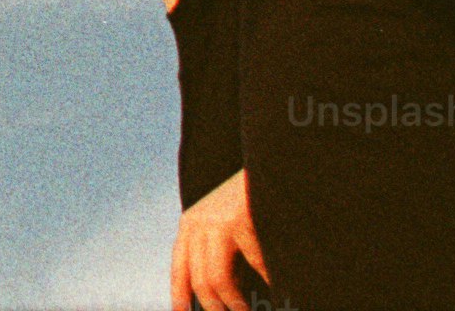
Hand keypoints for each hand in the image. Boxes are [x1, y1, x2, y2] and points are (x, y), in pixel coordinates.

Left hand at [171, 169, 267, 310]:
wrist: (267, 158)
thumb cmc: (248, 196)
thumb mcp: (222, 222)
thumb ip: (214, 250)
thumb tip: (217, 295)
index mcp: (190, 226)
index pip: (179, 271)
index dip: (179, 299)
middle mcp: (198, 223)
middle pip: (200, 281)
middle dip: (216, 308)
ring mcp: (218, 220)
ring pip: (218, 279)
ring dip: (235, 303)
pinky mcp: (242, 218)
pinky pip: (254, 263)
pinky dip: (266, 280)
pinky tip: (276, 286)